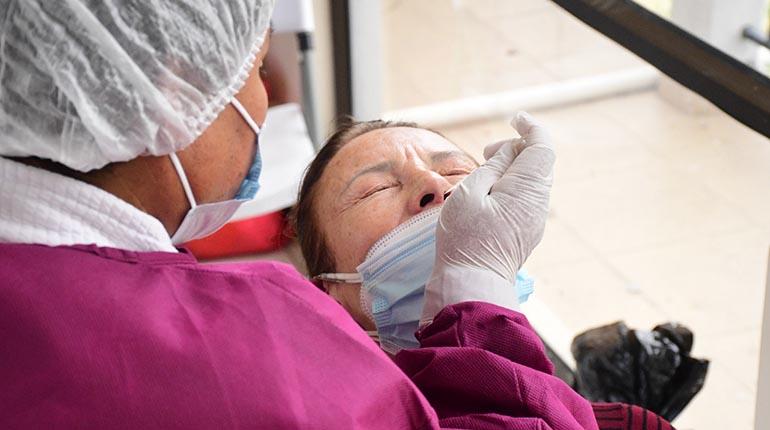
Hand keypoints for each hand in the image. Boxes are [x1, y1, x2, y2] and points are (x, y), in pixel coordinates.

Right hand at [433, 111, 554, 283]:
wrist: (472, 283)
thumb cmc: (465, 238)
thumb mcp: (469, 193)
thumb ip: (492, 167)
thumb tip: (509, 153)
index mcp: (527, 188)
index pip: (541, 146)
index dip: (530, 128)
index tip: (515, 118)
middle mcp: (539, 202)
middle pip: (538, 161)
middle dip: (515, 148)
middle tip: (485, 152)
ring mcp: (535, 218)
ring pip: (532, 180)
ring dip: (512, 168)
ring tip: (483, 173)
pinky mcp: (528, 230)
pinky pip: (526, 197)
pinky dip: (511, 186)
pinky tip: (489, 194)